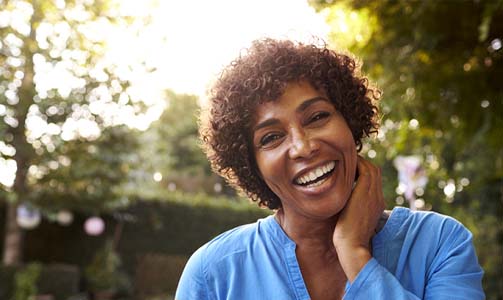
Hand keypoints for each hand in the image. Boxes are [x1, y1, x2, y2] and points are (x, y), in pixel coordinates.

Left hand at [332, 156, 384, 281]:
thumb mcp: (351, 219)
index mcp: (377, 204)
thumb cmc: (346, 237)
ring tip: (344, 161)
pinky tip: (343, 165)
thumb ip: (350, 208)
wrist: (351, 245)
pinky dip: (356, 164)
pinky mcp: (366, 192)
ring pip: (371, 168)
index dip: (362, 173)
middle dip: (361, 164)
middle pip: (375, 172)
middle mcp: (378, 198)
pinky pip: (365, 170)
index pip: (374, 182)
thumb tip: (340, 202)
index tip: (348, 171)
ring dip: (358, 162)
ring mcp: (374, 194)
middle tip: (345, 162)